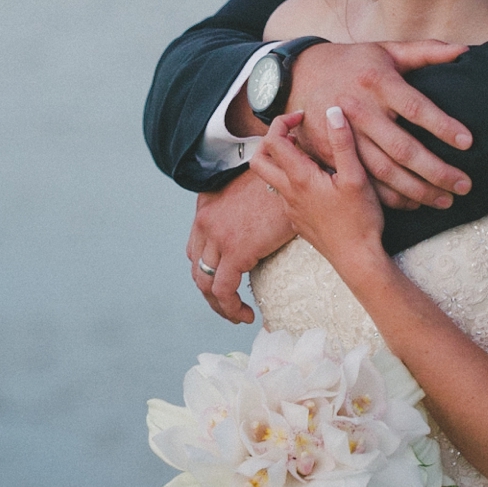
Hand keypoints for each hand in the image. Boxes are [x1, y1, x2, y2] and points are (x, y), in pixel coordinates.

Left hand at [186, 168, 295, 323]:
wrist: (292, 171)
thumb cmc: (280, 179)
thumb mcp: (248, 192)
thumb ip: (239, 210)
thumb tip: (250, 228)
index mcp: (206, 209)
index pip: (196, 251)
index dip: (208, 273)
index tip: (226, 286)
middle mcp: (205, 223)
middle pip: (198, 270)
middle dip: (212, 295)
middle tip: (231, 307)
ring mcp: (219, 237)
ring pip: (207, 285)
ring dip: (221, 306)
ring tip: (239, 315)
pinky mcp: (237, 250)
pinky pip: (224, 290)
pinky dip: (232, 307)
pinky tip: (247, 314)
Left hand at [251, 108, 386, 276]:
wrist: (357, 260)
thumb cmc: (360, 221)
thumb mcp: (356, 177)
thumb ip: (343, 142)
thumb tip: (333, 112)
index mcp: (300, 178)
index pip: (274, 141)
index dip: (283, 121)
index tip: (301, 116)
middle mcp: (289, 193)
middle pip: (260, 160)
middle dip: (270, 140)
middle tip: (292, 133)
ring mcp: (291, 209)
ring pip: (271, 178)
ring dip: (281, 160)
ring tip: (306, 153)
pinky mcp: (298, 221)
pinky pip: (284, 195)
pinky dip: (291, 179)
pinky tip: (315, 181)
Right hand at [289, 41, 473, 211]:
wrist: (301, 75)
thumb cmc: (355, 63)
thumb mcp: (387, 50)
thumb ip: (426, 51)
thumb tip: (464, 50)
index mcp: (378, 82)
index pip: (414, 107)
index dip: (442, 126)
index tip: (468, 143)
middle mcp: (360, 110)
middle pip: (401, 148)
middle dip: (435, 170)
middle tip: (464, 184)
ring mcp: (344, 135)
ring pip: (384, 171)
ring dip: (416, 190)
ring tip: (446, 200)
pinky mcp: (332, 153)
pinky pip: (364, 180)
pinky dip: (390, 197)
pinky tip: (414, 203)